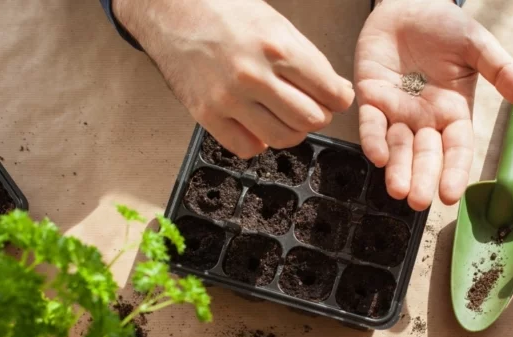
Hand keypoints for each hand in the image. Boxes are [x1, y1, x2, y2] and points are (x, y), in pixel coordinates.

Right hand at [114, 0, 353, 157]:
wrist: (173, 12)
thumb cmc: (225, 13)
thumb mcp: (277, 25)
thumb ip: (310, 60)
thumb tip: (338, 91)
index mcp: (277, 48)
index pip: (330, 92)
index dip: (339, 99)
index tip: (335, 99)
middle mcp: (254, 75)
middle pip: (310, 119)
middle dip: (318, 116)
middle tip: (311, 107)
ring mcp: (228, 98)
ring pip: (283, 138)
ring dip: (292, 131)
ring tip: (285, 116)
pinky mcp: (207, 114)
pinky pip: (248, 147)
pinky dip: (259, 141)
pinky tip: (257, 124)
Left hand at [355, 0, 512, 209]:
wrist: (408, 5)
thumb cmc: (444, 26)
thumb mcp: (478, 46)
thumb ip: (501, 71)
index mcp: (453, 112)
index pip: (456, 149)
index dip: (454, 171)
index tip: (451, 195)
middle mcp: (424, 118)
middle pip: (425, 155)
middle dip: (422, 178)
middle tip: (419, 202)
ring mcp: (396, 111)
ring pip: (397, 147)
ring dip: (397, 169)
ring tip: (397, 191)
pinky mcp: (371, 98)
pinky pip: (371, 124)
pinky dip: (373, 139)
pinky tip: (377, 156)